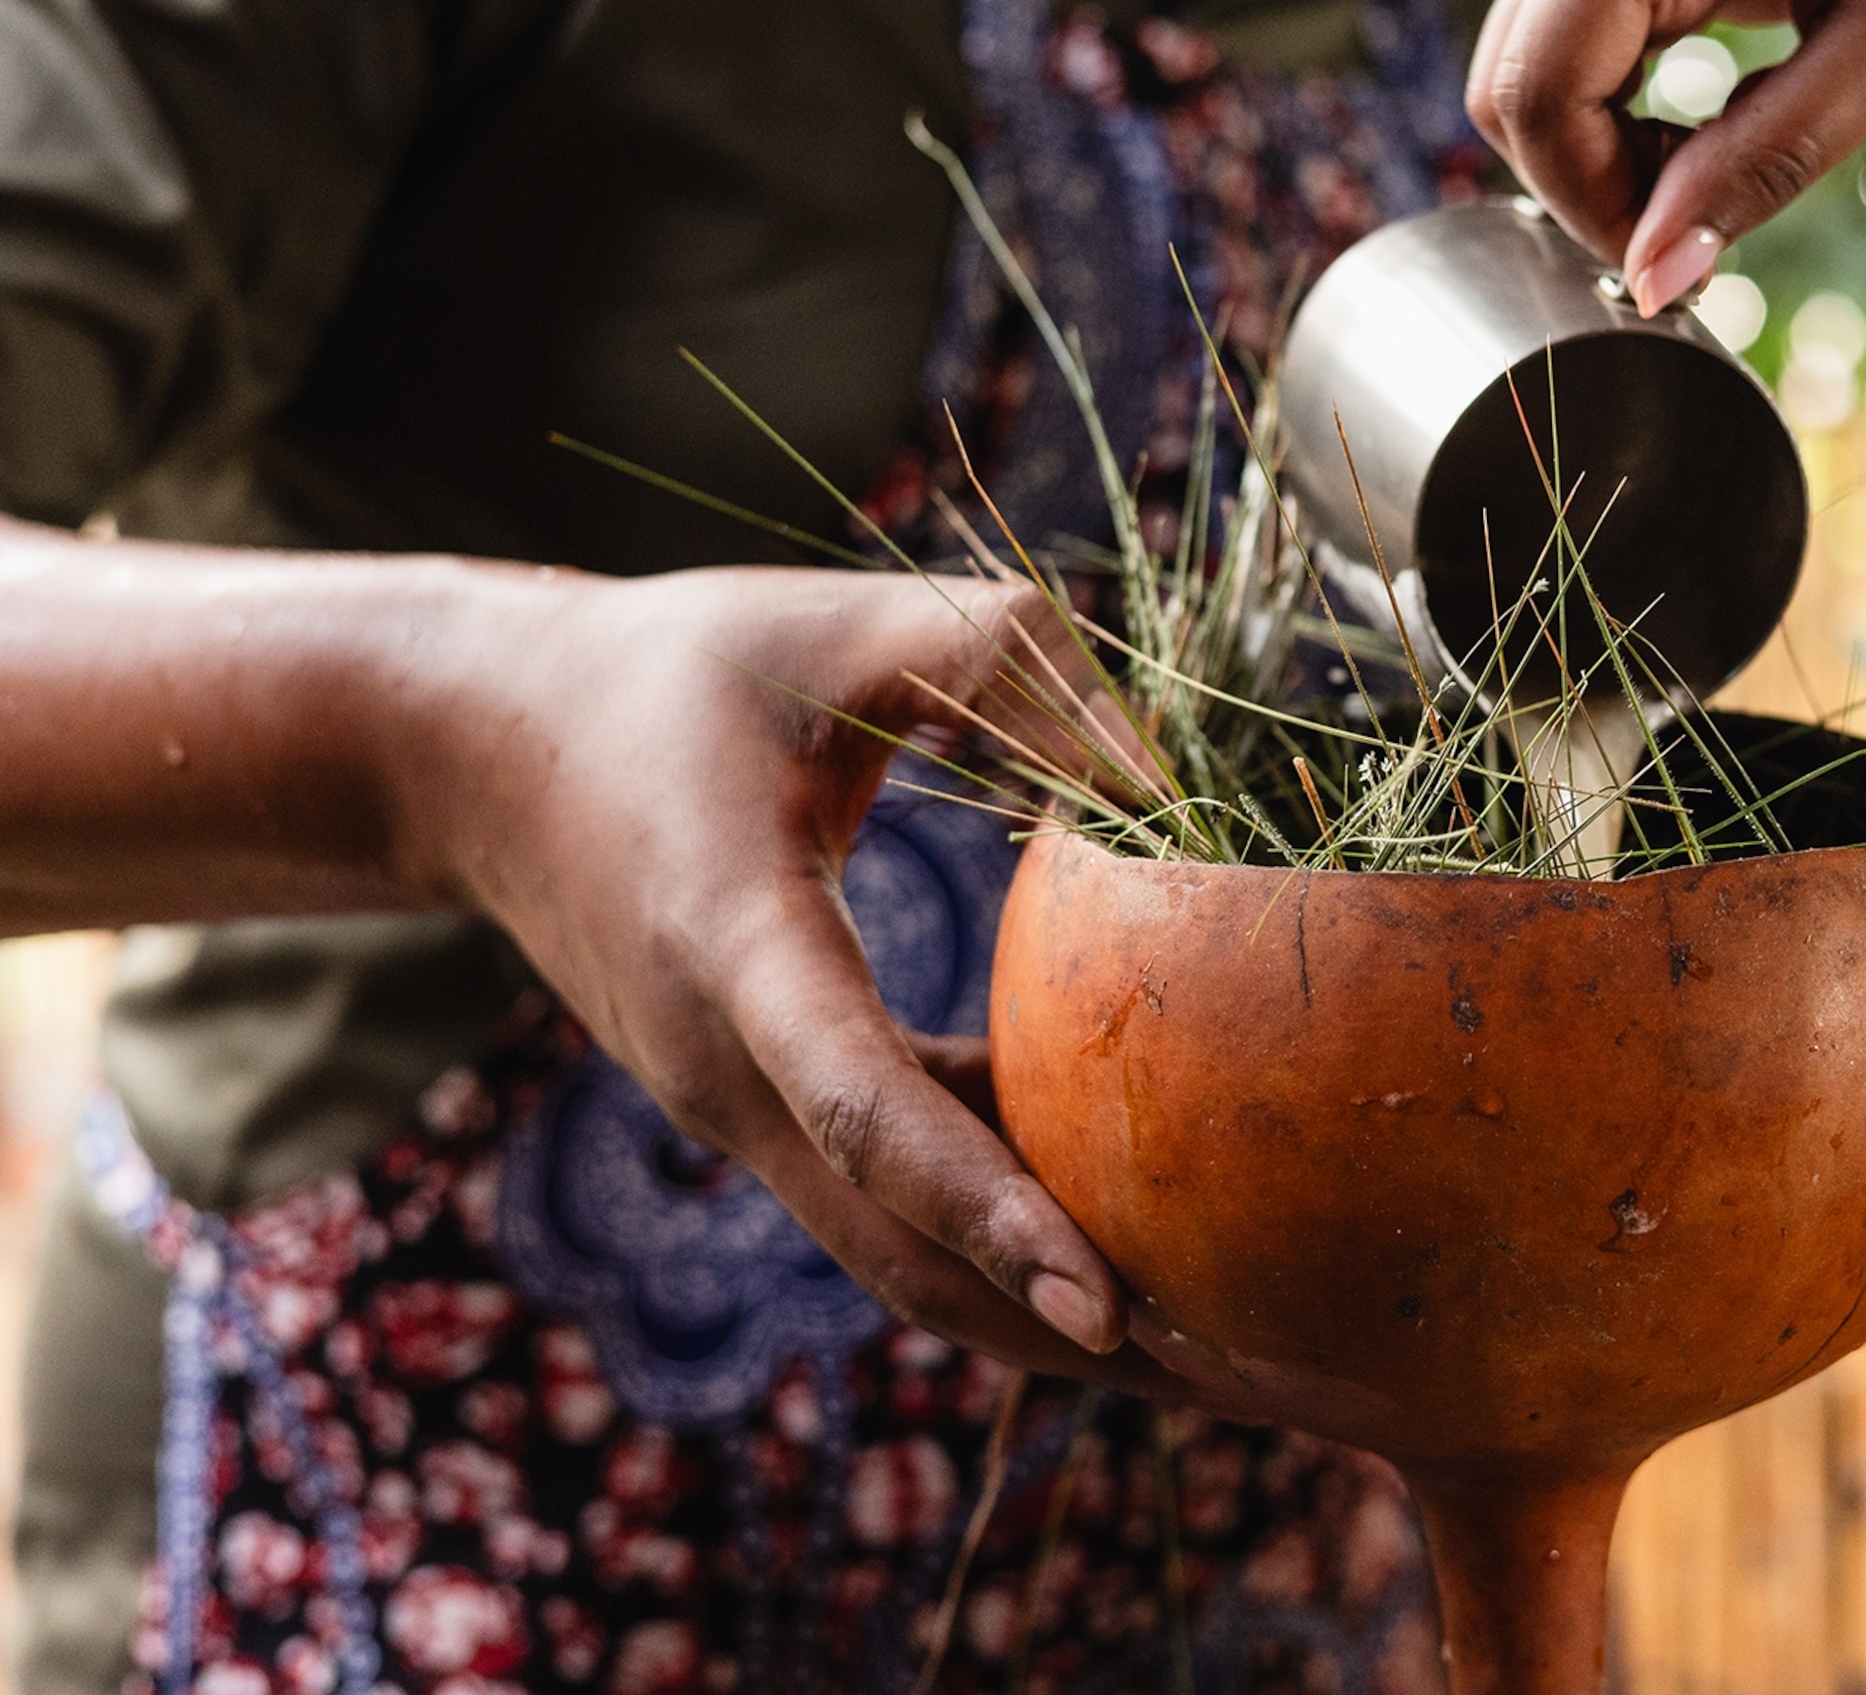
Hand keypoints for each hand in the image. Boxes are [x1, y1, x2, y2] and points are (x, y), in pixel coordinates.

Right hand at [404, 562, 1177, 1388]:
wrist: (476, 748)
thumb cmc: (672, 668)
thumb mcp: (840, 625)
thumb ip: (1009, 664)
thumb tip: (1170, 776)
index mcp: (735, 950)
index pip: (868, 1112)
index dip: (990, 1208)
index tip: (1106, 1302)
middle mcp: (728, 1068)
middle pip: (904, 1255)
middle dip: (1066, 1336)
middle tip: (1245, 1383)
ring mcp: (738, 1108)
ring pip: (903, 1252)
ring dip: (1048, 1307)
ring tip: (1227, 1348)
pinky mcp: (763, 1107)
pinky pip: (893, 1193)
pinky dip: (1005, 1220)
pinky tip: (1136, 1218)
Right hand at [1465, 0, 1865, 360]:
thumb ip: (1764, 163)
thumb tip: (1655, 277)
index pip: (1542, 79)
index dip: (1587, 200)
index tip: (1677, 265)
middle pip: (1517, 77)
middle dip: (1588, 185)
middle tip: (1704, 236)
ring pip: (1537, 64)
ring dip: (1605, 154)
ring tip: (1721, 181)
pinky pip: (1582, 39)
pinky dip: (1624, 116)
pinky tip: (1710, 139)